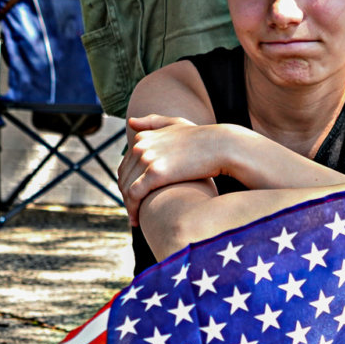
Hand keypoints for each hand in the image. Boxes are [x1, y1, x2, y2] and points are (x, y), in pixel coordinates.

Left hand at [117, 114, 235, 224]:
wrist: (220, 146)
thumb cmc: (203, 138)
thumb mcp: (176, 124)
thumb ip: (153, 122)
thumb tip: (130, 123)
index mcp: (143, 138)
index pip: (125, 166)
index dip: (127, 184)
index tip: (134, 199)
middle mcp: (140, 146)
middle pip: (123, 178)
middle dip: (126, 198)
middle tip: (133, 213)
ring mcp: (147, 159)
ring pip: (126, 189)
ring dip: (128, 207)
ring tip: (135, 220)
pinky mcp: (155, 173)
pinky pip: (135, 195)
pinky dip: (133, 209)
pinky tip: (138, 221)